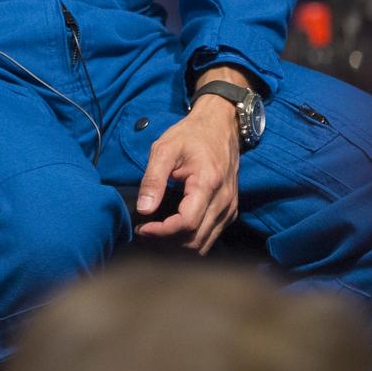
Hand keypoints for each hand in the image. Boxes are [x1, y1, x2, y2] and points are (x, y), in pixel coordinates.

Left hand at [134, 68, 246, 255]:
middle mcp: (223, 200)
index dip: (162, 232)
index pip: (186, 224)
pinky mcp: (229, 211)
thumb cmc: (192, 134)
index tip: (142, 228)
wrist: (220, 125)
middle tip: (144, 232)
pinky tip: (173, 230)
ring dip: (178, 246)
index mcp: (208, 183)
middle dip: (167, 243)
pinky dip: (190, 240)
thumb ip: (153, 179)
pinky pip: (210, 236)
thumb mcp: (165, 148)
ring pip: (204, 244)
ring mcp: (229, 208)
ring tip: (155, 234)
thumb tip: (143, 209)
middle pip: (195, 240)